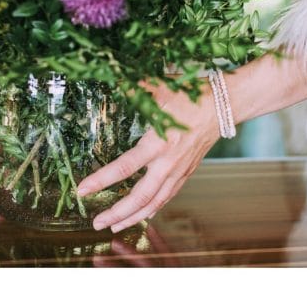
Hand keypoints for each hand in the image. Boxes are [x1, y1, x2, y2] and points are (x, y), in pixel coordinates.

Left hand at [77, 81, 218, 232]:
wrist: (223, 105)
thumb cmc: (193, 96)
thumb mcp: (163, 89)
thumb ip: (138, 89)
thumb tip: (114, 79)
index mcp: (158, 143)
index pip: (125, 168)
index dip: (101, 180)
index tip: (82, 190)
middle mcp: (168, 163)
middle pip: (139, 197)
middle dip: (116, 213)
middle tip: (96, 222)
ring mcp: (179, 170)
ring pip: (154, 203)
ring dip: (133, 217)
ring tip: (115, 227)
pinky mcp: (187, 172)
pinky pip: (168, 197)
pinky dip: (153, 209)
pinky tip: (144, 214)